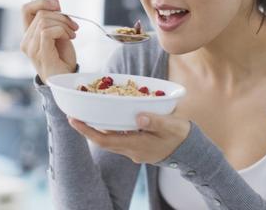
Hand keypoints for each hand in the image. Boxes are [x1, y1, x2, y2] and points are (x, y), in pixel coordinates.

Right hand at [20, 0, 78, 81]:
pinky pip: (47, 31)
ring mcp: (31, 49)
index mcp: (29, 35)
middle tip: (74, 27)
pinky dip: (62, 31)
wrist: (66, 80)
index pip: (26, 9)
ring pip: (44, 21)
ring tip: (73, 34)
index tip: (57, 5)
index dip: (41, 2)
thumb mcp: (60, 32)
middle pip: (41, 13)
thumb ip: (55, 17)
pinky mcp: (40, 54)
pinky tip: (69, 38)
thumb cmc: (62, 59)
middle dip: (62, 16)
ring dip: (64, 24)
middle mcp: (26, 41)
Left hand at [69, 112, 190, 163]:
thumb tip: (138, 116)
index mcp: (136, 145)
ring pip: (111, 139)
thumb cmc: (182, 136)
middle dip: (88, 129)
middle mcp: (131, 150)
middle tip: (74, 115)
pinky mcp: (138, 146)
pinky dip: (111, 128)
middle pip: (103, 141)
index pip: (105, 140)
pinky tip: (109, 118)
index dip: (87, 131)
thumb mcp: (171, 126)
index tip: (73, 120)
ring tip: (87, 114)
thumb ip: (155, 121)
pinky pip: (119, 138)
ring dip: (98, 129)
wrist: (192, 151)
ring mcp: (134, 150)